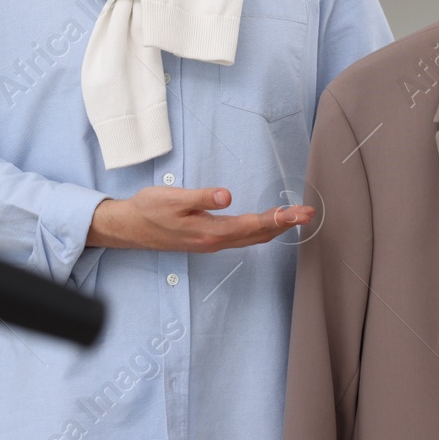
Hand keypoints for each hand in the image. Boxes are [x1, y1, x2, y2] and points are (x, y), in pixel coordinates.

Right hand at [86, 186, 311, 251]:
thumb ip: (202, 197)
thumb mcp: (173, 198)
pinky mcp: (207, 240)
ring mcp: (211, 243)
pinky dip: (259, 231)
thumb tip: (227, 196)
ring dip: (275, 228)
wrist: (130, 228)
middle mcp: (215, 241)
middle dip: (285, 224)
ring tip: (295, 218)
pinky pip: (241, 238)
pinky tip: (265, 225)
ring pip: (251, 238)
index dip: (280, 219)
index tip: (300, 212)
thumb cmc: (149, 209)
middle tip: (308, 214)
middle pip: (258, 235)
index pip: (253, 225)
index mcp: (210, 231)